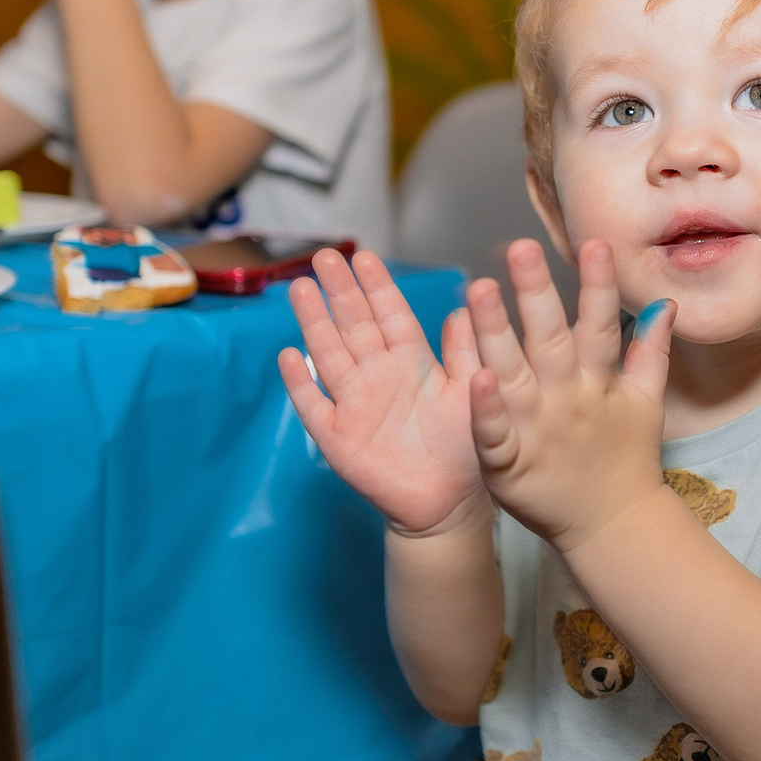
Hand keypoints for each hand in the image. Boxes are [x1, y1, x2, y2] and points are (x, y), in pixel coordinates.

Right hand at [276, 248, 486, 536]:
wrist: (447, 504)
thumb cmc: (463, 448)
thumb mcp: (472, 393)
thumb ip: (466, 353)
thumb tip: (462, 308)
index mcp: (411, 361)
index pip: (390, 315)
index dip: (376, 287)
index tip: (363, 256)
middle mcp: (378, 375)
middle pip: (354, 326)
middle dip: (340, 291)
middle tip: (325, 257)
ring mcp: (354, 403)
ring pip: (330, 355)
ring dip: (315, 323)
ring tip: (301, 289)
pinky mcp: (337, 437)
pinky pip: (314, 406)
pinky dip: (300, 384)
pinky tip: (288, 356)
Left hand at [465, 238, 675, 553]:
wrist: (612, 528)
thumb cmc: (625, 461)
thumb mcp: (645, 403)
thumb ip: (651, 352)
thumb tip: (667, 304)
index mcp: (597, 382)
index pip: (600, 325)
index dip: (599, 286)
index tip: (596, 243)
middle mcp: (566, 399)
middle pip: (551, 339)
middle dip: (537, 293)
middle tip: (520, 248)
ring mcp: (537, 430)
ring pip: (514, 374)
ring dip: (497, 333)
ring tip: (478, 289)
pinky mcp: (509, 464)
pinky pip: (494, 433)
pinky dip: (485, 409)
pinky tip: (474, 378)